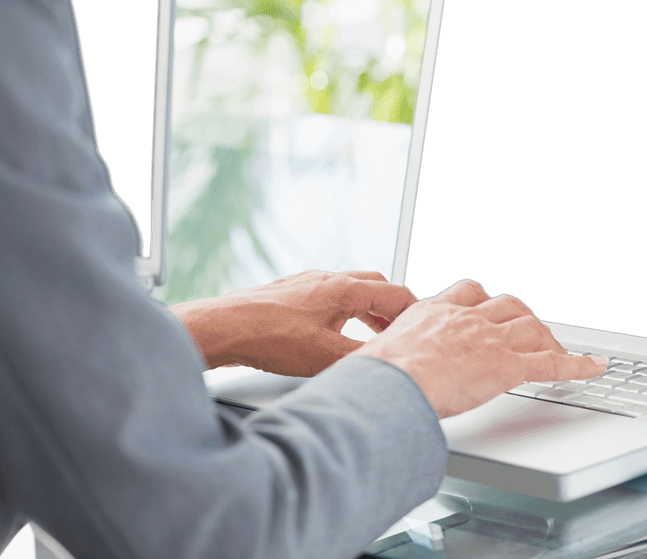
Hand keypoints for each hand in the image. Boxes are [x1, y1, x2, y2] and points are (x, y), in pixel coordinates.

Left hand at [173, 270, 415, 376]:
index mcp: (345, 289)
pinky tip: (333, 330)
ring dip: (367, 309)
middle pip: (377, 286)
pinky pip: (329, 294)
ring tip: (372, 333)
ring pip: (351, 289)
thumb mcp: (326, 358)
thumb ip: (363, 360)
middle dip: (393, 309)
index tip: (422, 329)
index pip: (396, 295)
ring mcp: (308, 282)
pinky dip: (343, 309)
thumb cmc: (269, 338)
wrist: (225, 327)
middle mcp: (329, 279)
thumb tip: (386, 366)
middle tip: (400, 331)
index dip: (414, 314)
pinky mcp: (290, 291)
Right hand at [354, 280, 607, 417]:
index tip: (487, 309)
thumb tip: (362, 383)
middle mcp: (466, 319)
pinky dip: (579, 365)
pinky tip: (595, 368)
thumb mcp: (373, 360)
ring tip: (559, 350)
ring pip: (532, 329)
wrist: (389, 383)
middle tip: (530, 330)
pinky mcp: (509, 366)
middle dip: (522, 317)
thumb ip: (383, 363)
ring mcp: (490, 340)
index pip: (467, 294)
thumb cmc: (373, 379)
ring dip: (548, 339)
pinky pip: (552, 363)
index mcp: (433, 313)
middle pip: (507, 306)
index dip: (484, 303)